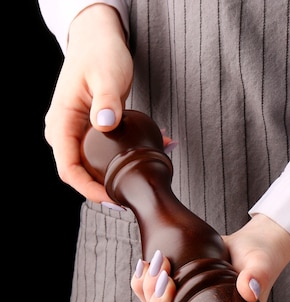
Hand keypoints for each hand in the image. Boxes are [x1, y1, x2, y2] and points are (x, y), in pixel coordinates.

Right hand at [44, 5, 132, 201]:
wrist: (98, 39)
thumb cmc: (98, 53)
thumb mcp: (106, 75)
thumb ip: (107, 101)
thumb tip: (104, 123)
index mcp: (61, 123)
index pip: (68, 170)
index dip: (89, 189)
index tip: (111, 199)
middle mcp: (65, 133)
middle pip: (82, 174)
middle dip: (108, 186)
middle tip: (135, 193)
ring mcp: (77, 134)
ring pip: (94, 166)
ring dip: (120, 172)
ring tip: (148, 172)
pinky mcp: (91, 133)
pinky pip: (104, 154)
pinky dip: (124, 158)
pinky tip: (152, 151)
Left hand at [131, 215, 289, 301]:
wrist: (253, 242)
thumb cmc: (262, 259)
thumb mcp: (262, 267)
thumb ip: (259, 277)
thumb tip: (249, 288)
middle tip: (165, 279)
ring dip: (148, 293)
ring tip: (158, 265)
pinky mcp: (177, 297)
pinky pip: (151, 297)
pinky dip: (142, 283)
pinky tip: (144, 266)